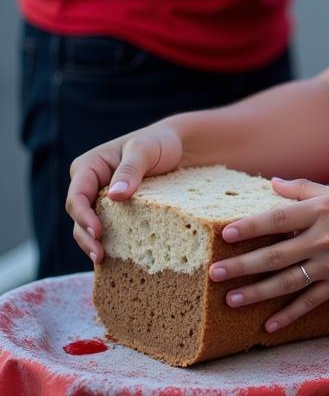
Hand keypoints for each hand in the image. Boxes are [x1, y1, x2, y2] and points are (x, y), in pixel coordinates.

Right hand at [66, 124, 183, 262]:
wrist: (177, 147)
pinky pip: (107, 228)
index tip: (97, 232)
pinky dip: (108, 241)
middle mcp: (90, 185)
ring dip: (93, 243)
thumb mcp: (144, 149)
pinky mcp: (114, 211)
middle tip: (99, 254)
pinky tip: (115, 257)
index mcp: (89, 167)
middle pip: (79, 215)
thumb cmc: (158, 142)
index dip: (83, 216)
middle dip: (85, 236)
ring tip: (103, 259)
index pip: (77, 196)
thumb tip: (114, 196)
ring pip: (89, 225)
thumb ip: (130, 169)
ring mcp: (100, 199)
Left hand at [208, 178, 328, 332]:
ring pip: (286, 281)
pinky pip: (309, 302)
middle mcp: (322, 238)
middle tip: (214, 274)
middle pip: (274, 255)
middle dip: (242, 266)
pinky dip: (289, 315)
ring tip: (231, 300)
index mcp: (321, 210)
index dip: (250, 227)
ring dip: (256, 293)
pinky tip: (269, 325)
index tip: (226, 234)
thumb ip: (306, 189)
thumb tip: (274, 182)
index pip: (277, 219)